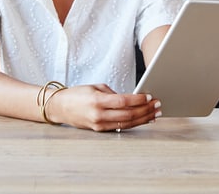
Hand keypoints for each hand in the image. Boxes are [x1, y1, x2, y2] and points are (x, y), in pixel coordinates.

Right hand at [45, 84, 161, 131]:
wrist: (61, 107)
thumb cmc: (78, 94)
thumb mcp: (96, 87)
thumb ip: (113, 93)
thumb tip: (132, 99)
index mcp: (98, 100)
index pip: (123, 101)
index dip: (138, 99)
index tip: (149, 96)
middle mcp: (99, 114)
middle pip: (128, 114)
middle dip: (146, 109)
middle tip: (157, 105)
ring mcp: (100, 124)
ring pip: (127, 123)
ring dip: (143, 118)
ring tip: (155, 113)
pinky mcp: (100, 130)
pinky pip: (121, 127)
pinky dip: (134, 123)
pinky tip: (143, 119)